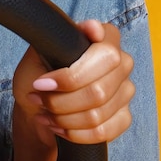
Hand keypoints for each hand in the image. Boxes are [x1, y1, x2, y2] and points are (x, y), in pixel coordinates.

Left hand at [12, 20, 133, 160]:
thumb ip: (64, 37)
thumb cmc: (38, 69)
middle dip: (59, 100)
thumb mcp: (41, 48)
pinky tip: (55, 124)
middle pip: (98, 92)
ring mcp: (125, 90)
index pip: (105, 56)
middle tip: (36, 96)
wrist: (37, 101)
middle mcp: (122, 62)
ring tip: (42, 109)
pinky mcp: (123, 116)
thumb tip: (94, 28)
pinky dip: (72, 131)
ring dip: (62, 116)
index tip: (41, 82)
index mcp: (105, 38)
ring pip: (97, 114)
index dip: (71, 75)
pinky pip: (101, 131)